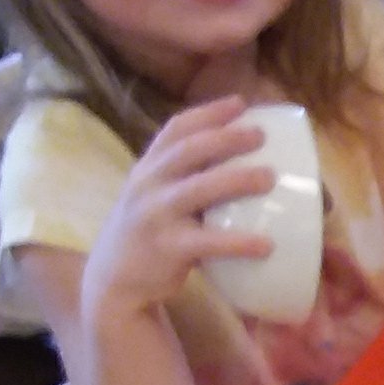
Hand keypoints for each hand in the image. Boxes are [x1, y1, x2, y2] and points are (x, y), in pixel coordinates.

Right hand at [85, 99, 278, 319]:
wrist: (114, 281)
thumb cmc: (148, 234)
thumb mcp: (155, 197)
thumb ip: (186, 181)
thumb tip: (245, 168)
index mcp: (149, 168)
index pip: (176, 130)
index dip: (208, 113)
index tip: (241, 103)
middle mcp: (148, 184)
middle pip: (188, 150)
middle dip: (225, 137)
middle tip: (261, 135)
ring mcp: (155, 215)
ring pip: (198, 189)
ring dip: (236, 180)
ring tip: (270, 177)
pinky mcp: (166, 248)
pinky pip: (207, 241)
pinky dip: (238, 242)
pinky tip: (266, 245)